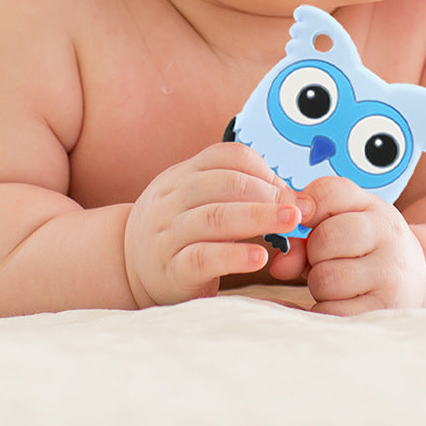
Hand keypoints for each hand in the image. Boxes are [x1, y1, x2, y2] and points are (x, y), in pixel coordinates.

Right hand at [124, 142, 301, 307]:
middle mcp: (173, 197)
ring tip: (290, 224)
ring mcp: (168, 232)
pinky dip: (233, 255)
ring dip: (258, 218)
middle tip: (299, 209)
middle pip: (224, 183)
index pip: (226, 156)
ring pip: (214, 217)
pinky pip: (201, 257)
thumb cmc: (180, 230)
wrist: (126, 264)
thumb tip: (293, 196)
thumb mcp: (199, 200)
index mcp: (184, 174)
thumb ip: (238, 192)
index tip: (288, 189)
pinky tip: (259, 257)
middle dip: (267, 192)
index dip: (262, 169)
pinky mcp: (169, 269)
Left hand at [268, 177, 425, 314]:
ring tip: (338, 282)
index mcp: (377, 210)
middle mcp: (390, 240)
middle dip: (314, 253)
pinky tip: (343, 302)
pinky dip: (325, 308)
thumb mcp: (348, 225)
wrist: (413, 283)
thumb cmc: (368, 249)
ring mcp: (390, 278)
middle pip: (323, 239)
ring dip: (319, 285)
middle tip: (328, 259)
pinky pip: (330, 312)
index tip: (311, 222)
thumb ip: (307, 233)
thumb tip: (279, 265)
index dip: (308, 209)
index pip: (328, 194)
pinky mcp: (383, 313)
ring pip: (324, 279)